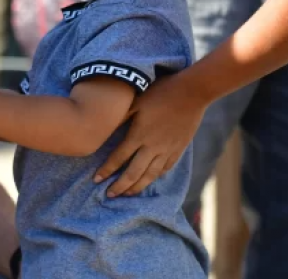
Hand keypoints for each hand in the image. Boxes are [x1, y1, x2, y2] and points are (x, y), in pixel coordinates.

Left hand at [93, 72, 207, 196]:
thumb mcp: (135, 100)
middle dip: (120, 186)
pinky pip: (165, 168)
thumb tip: (104, 126)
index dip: (106, 170)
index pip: (118, 158)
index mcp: (138, 134)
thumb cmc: (160, 92)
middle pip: (133, 173)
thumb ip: (121, 116)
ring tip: (127, 194)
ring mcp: (167, 149)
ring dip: (137, 187)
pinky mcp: (178, 149)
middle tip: (109, 195)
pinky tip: (150, 180)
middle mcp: (152, 147)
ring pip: (150, 175)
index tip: (96, 180)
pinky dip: (155, 176)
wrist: (191, 93)